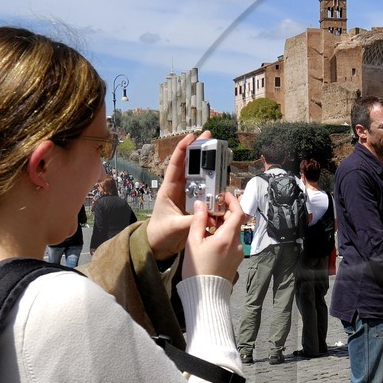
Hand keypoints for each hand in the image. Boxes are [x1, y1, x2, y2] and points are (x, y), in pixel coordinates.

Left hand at [150, 131, 209, 258]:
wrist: (160, 245)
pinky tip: (222, 181)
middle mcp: (179, 189)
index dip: (182, 150)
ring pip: (200, 177)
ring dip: (210, 167)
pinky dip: (214, 187)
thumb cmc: (161, 233)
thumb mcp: (174, 227)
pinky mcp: (195, 204)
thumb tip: (206, 217)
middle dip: (199, 151)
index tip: (191, 137)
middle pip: (190, 166)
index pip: (175, 165)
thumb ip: (190, 221)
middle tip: (210, 138)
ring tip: (220, 154)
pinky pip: (206, 192)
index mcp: (169, 189)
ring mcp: (188, 196)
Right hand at [181, 194, 244, 282]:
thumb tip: (201, 205)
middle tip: (211, 210)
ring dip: (223, 226)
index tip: (225, 195)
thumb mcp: (194, 242)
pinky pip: (232, 243)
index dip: (233, 201)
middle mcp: (237, 245)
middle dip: (225, 213)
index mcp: (227, 238)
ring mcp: (238, 254)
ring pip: (233, 233)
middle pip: (236, 222)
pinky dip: (224, 236)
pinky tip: (210, 240)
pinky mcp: (235, 261)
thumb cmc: (197, 270)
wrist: (205, 295)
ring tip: (207, 226)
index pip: (238, 212)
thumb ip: (198, 221)